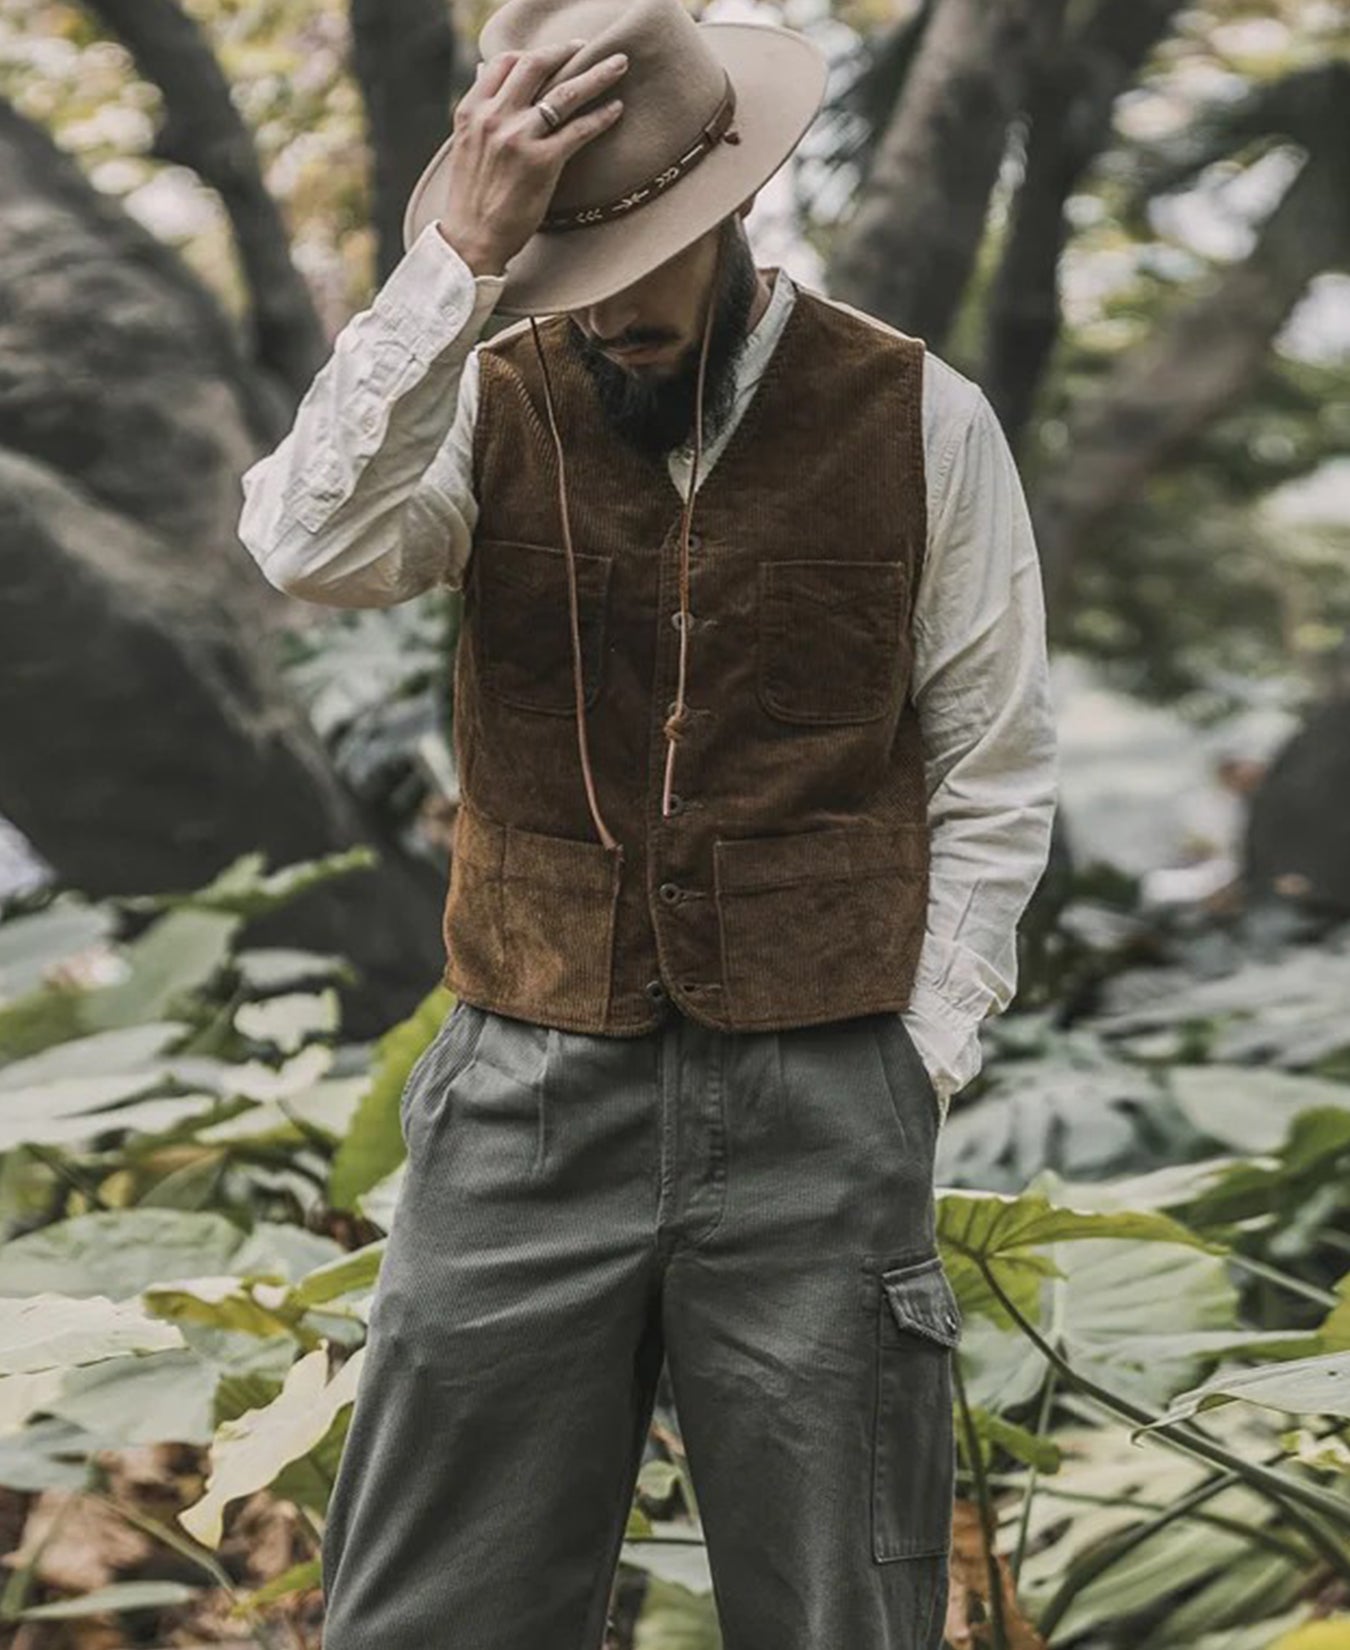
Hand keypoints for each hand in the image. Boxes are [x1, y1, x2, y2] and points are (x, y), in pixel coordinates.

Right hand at [436, 39, 628, 275]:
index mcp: (472, 111)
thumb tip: (484, 69)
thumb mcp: (466, 144)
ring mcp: (518, 138)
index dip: (532, 53)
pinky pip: (578, 130)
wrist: (472, 240)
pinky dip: (601, 117)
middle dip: (566, 52)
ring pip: (564, 93)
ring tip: (618, 65)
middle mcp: (494, 117)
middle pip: (535, 66)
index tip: (554, 53)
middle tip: (589, 48)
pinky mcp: (542, 163)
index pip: (504, 63)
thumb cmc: (472, 199)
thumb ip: (480, 108)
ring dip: (596, 74)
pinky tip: (616, 109)